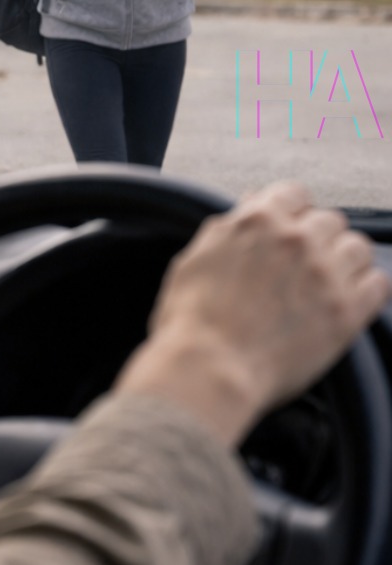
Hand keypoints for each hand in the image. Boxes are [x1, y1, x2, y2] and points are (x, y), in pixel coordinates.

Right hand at [116, 182, 390, 445]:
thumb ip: (225, 231)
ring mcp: (325, 275)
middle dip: (317, 238)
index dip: (290, 212)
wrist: (209, 371)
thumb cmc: (192, 323)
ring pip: (358, 247)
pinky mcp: (346, 312)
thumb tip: (245, 210)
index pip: (293, 194)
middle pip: (330, 220)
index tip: (287, 230)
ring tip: (329, 282)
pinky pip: (378, 284)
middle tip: (304, 264)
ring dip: (345, 261)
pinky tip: (348, 301)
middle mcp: (297, 240)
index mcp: (257, 221)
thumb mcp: (193, 261)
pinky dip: (366, 289)